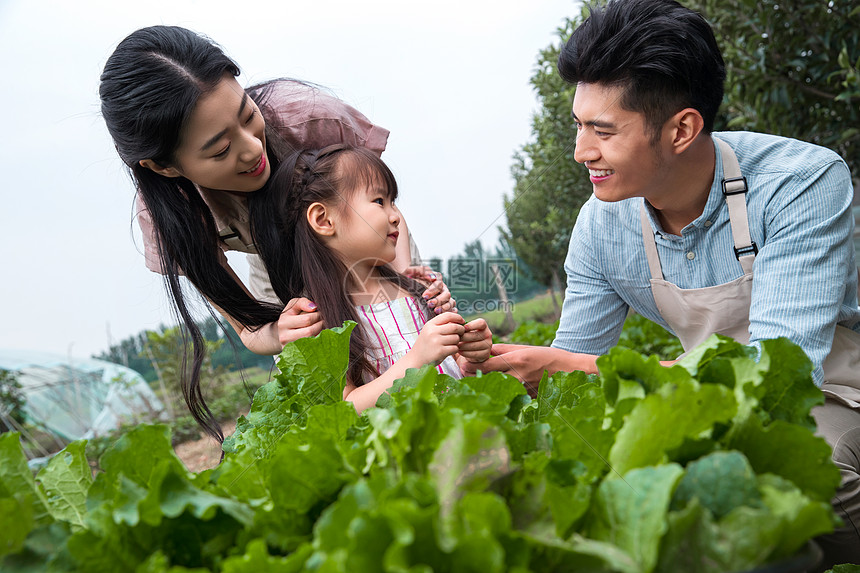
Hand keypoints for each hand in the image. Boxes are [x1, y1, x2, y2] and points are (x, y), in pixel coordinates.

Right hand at [277, 297, 323, 345]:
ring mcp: (289, 347)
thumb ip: (303, 302)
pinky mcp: (294, 355)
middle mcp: (284, 336)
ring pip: (311, 341)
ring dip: (319, 333)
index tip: (318, 313)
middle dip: (320, 325)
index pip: (307, 319)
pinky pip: (310, 349)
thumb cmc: (291, 318)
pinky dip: (317, 342)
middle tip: (322, 321)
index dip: (317, 315)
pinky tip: (317, 337)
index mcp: (284, 322)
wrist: (281, 333)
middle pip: (310, 331)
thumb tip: (313, 307)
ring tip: (319, 328)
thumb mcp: (294, 306)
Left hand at [402, 266, 454, 313]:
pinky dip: (450, 312)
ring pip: (451, 302)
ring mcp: (445, 298)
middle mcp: (442, 289)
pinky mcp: (446, 306)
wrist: (407, 290)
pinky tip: (445, 315)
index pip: (439, 283)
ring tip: (435, 311)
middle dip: (438, 300)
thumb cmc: (409, 280)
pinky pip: (453, 309)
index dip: (433, 289)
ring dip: (444, 307)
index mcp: (436, 280)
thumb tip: (432, 277)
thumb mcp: (411, 272)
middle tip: (429, 304)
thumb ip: (420, 270)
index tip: (424, 296)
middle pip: (446, 293)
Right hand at [410, 312, 464, 365]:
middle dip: (461, 330)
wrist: (416, 360)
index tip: (462, 321)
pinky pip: (455, 348)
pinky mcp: (440, 352)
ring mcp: (436, 342)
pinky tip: (449, 351)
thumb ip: (441, 326)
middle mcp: (432, 331)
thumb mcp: (429, 331)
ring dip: (457, 342)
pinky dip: (455, 349)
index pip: (448, 315)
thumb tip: (459, 321)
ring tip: (451, 344)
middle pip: (455, 327)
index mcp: (430, 325)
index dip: (458, 317)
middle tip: (461, 334)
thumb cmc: (426, 345)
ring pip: (456, 338)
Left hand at [458, 318, 492, 362]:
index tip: (463, 328)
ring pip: (473, 345)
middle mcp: (488, 335)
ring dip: (462, 346)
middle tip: (455, 338)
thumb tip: (452, 321)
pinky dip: (465, 353)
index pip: (481, 323)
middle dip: (463, 337)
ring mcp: (488, 345)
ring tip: (456, 345)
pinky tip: (459, 351)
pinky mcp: (485, 354)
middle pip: (475, 335)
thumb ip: (459, 325)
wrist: (470, 351)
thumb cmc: (465, 338)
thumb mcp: (463, 330)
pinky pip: (474, 354)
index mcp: (483, 326)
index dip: (472, 325)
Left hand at [460, 344, 598, 395]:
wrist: (568, 370)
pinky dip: (499, 393)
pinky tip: (495, 391)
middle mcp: (517, 376)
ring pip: (494, 390)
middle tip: (465, 373)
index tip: (463, 364)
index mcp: (515, 360)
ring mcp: (521, 389)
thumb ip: (502, 351)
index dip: (471, 366)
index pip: (485, 366)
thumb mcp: (523, 348)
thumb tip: (483, 351)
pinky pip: (507, 396)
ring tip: (477, 382)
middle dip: (473, 378)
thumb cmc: (545, 356)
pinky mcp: (526, 398)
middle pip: (486, 380)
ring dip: (484, 386)